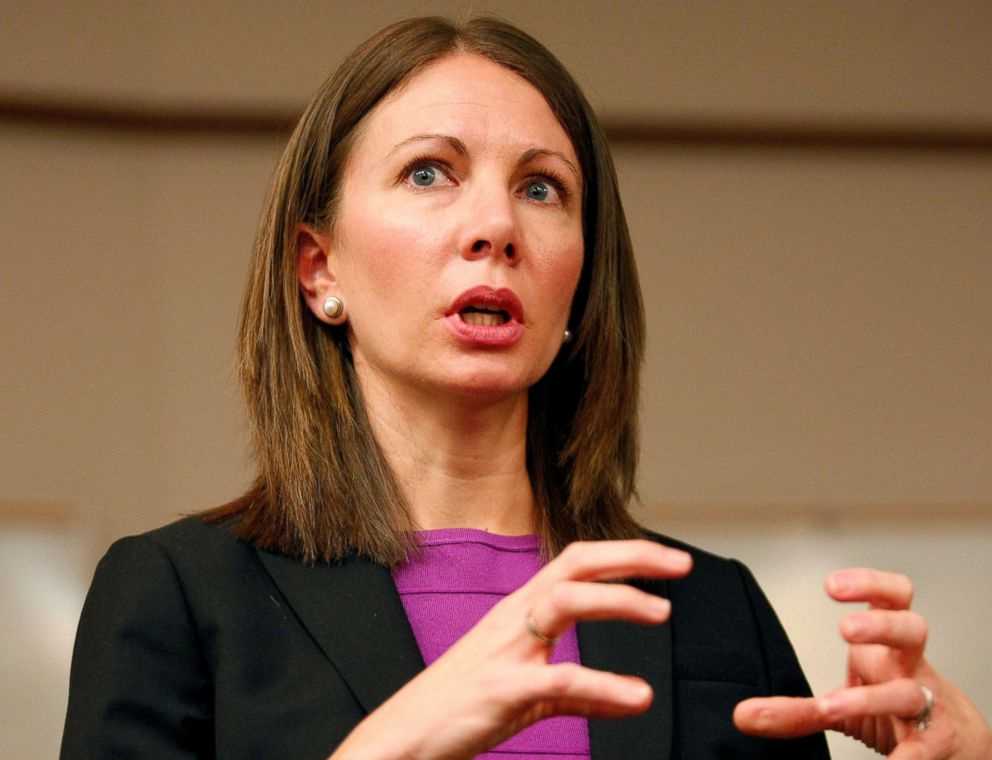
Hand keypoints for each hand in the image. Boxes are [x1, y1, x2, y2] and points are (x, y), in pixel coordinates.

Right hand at [331, 539, 691, 759]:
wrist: (403, 738)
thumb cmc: (459, 707)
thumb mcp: (526, 692)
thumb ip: (580, 693)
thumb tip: (631, 697)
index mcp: (519, 612)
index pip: (576, 563)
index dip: (624, 555)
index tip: (668, 560)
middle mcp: (513, 618)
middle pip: (574, 564)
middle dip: (630, 557)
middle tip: (680, 565)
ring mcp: (506, 650)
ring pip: (564, 601)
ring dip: (617, 601)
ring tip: (662, 612)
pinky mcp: (502, 691)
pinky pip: (558, 681)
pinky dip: (603, 686)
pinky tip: (636, 697)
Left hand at [734, 568, 991, 758]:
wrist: (958, 747)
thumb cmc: (896, 709)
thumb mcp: (845, 703)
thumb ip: (796, 709)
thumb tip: (742, 715)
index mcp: (889, 648)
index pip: (894, 597)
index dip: (869, 583)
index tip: (830, 585)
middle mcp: (911, 669)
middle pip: (912, 630)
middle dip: (880, 626)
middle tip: (845, 629)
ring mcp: (928, 706)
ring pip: (911, 692)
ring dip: (872, 698)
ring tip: (831, 706)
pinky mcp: (937, 744)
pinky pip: (922, 748)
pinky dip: (905, 757)